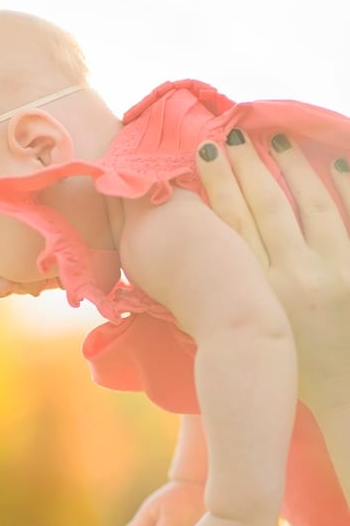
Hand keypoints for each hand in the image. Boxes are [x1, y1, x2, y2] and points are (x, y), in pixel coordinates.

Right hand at [197, 137, 349, 417]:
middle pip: (265, 206)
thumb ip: (221, 304)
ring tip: (278, 141)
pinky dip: (345, 186)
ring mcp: (333, 271)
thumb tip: (192, 266)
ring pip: (309, 204)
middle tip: (234, 135)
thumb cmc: (291, 370)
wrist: (345, 390)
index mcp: (257, 295)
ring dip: (292, 167)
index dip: (216, 183)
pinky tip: (336, 162)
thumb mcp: (247, 338)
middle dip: (247, 165)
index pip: (231, 225)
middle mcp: (291, 278)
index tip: (203, 152)